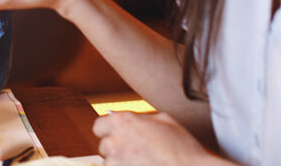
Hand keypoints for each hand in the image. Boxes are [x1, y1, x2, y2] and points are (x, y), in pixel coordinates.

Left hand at [93, 111, 222, 165]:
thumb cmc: (182, 147)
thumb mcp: (163, 120)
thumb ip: (141, 119)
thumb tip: (132, 120)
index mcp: (122, 122)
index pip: (99, 126)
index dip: (109, 131)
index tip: (117, 136)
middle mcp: (115, 141)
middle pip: (104, 146)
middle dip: (116, 149)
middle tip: (135, 152)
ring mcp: (117, 162)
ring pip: (110, 163)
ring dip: (121, 163)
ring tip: (141, 162)